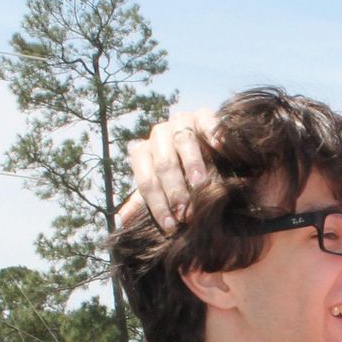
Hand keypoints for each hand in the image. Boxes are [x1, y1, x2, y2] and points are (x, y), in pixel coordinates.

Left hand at [123, 107, 218, 230]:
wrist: (204, 147)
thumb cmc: (179, 172)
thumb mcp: (160, 187)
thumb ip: (143, 201)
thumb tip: (122, 221)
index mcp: (143, 153)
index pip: (146, 180)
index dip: (157, 204)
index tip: (170, 226)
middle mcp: (159, 135)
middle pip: (164, 162)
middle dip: (174, 190)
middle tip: (186, 212)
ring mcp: (181, 123)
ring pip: (183, 141)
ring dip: (192, 164)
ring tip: (201, 185)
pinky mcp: (203, 115)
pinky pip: (206, 122)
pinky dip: (212, 133)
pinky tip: (219, 147)